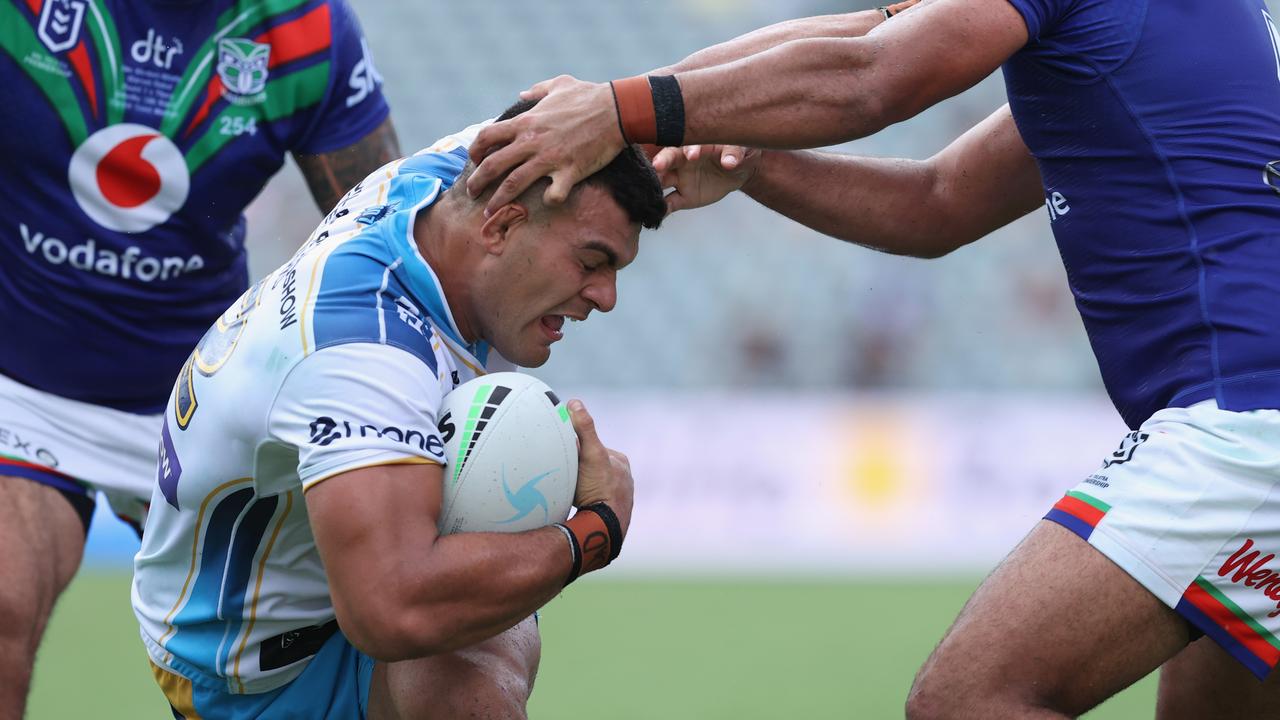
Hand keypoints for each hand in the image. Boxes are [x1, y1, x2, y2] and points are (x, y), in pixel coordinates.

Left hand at [466, 76, 625, 214]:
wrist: (616, 110)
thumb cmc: (588, 95)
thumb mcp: (558, 84)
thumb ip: (536, 91)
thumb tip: (522, 94)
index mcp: (526, 121)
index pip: (487, 137)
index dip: (475, 151)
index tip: (475, 161)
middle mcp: (531, 141)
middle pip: (493, 165)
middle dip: (477, 182)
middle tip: (472, 193)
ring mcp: (549, 158)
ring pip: (513, 184)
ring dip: (497, 201)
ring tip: (490, 212)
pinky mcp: (569, 171)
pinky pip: (553, 194)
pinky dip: (548, 201)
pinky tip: (548, 202)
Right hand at [567, 399, 632, 536]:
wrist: (606, 526)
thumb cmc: (599, 489)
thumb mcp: (591, 454)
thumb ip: (584, 428)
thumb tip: (575, 403)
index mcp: (620, 461)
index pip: (593, 447)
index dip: (576, 448)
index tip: (564, 454)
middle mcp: (624, 478)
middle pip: (593, 466)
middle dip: (578, 468)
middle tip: (564, 474)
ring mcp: (619, 496)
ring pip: (593, 484)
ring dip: (581, 486)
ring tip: (570, 491)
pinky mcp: (612, 513)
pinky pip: (594, 501)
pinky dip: (585, 501)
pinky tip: (577, 505)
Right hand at [653, 144, 761, 214]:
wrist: (739, 171)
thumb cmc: (738, 152)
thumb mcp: (741, 149)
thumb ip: (735, 153)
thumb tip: (730, 161)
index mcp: (697, 146)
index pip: (689, 144)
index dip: (689, 149)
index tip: (691, 155)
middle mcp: (683, 161)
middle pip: (668, 159)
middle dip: (661, 162)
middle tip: (657, 166)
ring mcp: (681, 179)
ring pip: (663, 181)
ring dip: (655, 185)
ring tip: (650, 192)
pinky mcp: (683, 197)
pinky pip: (669, 203)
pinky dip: (662, 209)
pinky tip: (656, 213)